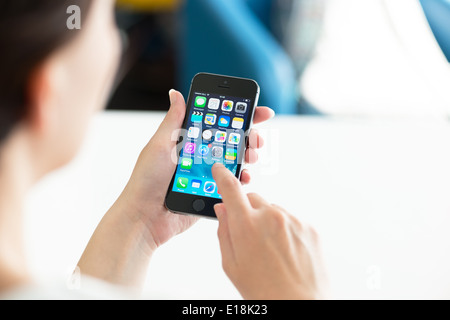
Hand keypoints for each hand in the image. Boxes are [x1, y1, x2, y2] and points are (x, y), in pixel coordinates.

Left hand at [79, 90, 273, 286]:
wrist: (145, 217)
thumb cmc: (147, 179)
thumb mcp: (160, 145)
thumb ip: (174, 120)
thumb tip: (176, 93)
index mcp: (188, 140)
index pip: (217, 122)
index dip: (238, 115)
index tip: (257, 109)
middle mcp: (200, 155)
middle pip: (232, 141)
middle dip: (249, 136)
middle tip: (256, 138)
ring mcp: (207, 174)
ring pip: (235, 161)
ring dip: (248, 156)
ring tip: (251, 156)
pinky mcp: (211, 192)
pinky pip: (232, 183)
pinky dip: (242, 178)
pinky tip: (244, 176)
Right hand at [212, 163, 327, 299]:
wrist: (300, 305)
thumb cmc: (264, 292)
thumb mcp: (232, 265)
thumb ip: (224, 232)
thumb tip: (222, 210)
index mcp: (247, 226)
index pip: (231, 189)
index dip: (222, 176)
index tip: (219, 170)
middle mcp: (271, 217)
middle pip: (253, 200)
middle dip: (247, 211)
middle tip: (248, 235)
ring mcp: (293, 221)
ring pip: (273, 211)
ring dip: (268, 222)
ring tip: (271, 251)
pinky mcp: (309, 227)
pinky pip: (291, 220)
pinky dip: (285, 230)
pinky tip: (286, 252)